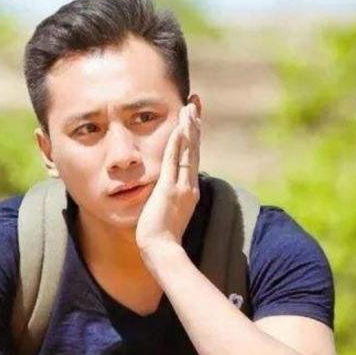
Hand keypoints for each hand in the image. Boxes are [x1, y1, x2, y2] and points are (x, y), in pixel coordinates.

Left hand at [136, 103, 200, 255]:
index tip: (193, 119)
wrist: (161, 251)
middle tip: (194, 102)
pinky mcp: (169, 189)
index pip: (191, 158)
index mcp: (188, 190)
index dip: (193, 137)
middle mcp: (189, 185)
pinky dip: (177, 143)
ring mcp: (181, 186)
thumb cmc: (161, 239)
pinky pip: (173, 161)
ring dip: (188, 127)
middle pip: (193, 149)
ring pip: (187, 151)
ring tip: (189, 107)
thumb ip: (167, 201)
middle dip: (194, 124)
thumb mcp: (166, 214)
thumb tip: (163, 196)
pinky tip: (179, 127)